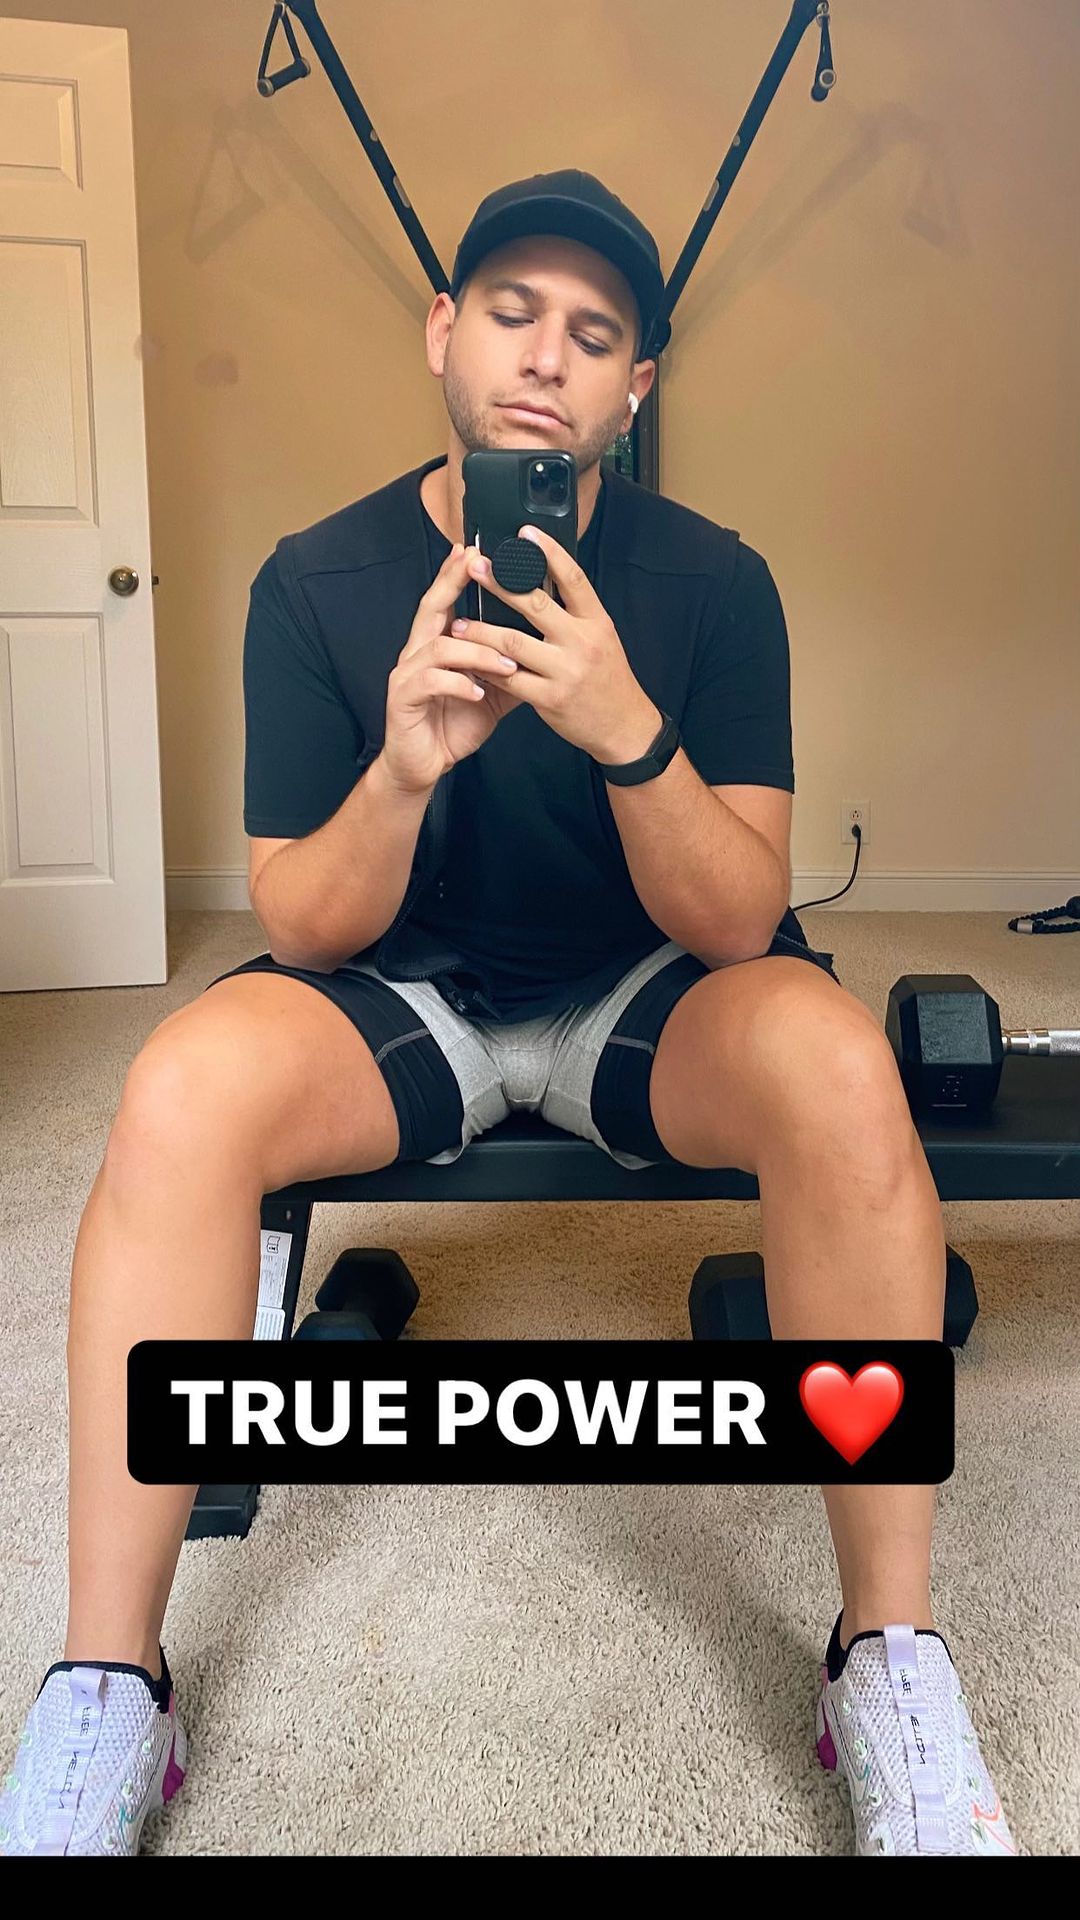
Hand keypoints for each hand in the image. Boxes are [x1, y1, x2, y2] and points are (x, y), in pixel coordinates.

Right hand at [381, 542, 521, 794]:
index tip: (474, 548)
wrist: (424, 766)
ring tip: (508, 665)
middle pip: (431, 607)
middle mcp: (417, 651)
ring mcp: (406, 674)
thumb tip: (546, 647)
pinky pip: (431, 682)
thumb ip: (509, 667)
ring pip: (439, 646)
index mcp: (437, 644)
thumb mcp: (491, 693)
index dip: (456, 573)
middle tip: (474, 564)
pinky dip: (458, 684)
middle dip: (452, 583)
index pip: (446, 600)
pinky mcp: (403, 699)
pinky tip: (478, 692)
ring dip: (476, 652)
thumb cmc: (454, 725)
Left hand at [450, 528, 661, 762]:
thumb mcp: (601, 638)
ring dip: (482, 631)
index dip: (549, 552)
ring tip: (460, 623)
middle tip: (476, 567)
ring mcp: (566, 671)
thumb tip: (542, 580)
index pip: (573, 579)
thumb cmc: (608, 678)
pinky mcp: (550, 698)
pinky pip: (509, 679)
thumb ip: (574, 613)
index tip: (525, 532)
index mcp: (597, 621)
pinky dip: (487, 668)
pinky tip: (471, 660)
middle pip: (536, 604)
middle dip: (501, 584)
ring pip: (514, 643)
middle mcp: (583, 642)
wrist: (625, 727)